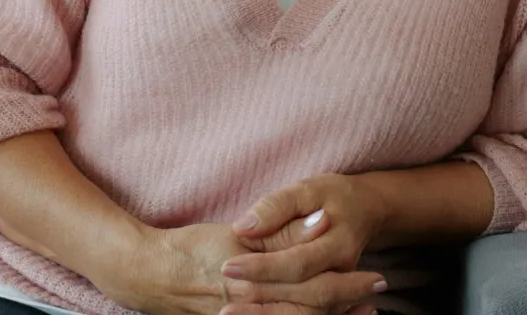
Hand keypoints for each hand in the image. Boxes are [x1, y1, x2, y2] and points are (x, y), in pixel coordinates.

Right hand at [103, 222, 383, 314]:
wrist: (147, 274)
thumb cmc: (190, 249)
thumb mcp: (237, 235)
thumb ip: (282, 231)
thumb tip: (324, 222)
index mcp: (259, 280)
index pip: (316, 286)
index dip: (349, 284)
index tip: (377, 277)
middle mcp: (256, 306)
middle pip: (313, 309)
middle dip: (348, 303)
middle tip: (379, 293)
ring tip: (362, 311)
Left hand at [220, 173, 389, 314]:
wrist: (364, 210)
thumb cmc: (329, 197)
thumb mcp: (305, 190)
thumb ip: (275, 207)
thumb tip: (244, 227)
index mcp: (338, 243)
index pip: (297, 262)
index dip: (262, 267)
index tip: (228, 266)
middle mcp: (343, 272)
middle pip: (304, 294)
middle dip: (262, 297)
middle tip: (225, 299)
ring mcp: (341, 288)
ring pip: (307, 311)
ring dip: (268, 314)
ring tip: (231, 312)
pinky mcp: (333, 298)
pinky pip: (308, 312)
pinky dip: (280, 314)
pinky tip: (252, 313)